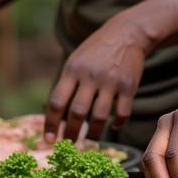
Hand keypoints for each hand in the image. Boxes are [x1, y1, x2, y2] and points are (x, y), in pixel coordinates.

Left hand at [44, 18, 150, 141]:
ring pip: (98, 117)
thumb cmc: (97, 50)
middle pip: (76, 113)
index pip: (56, 102)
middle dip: (70, 133)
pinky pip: (122, 112)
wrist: (127, 33)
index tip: (48, 140)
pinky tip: (113, 126)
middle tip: (69, 144)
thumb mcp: (76, 60)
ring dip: (92, 133)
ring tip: (89, 139)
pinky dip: (117, 123)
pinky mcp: (129, 86)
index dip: (50, 124)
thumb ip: (67, 84)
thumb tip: (56, 116)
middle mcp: (90, 76)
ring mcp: (111, 81)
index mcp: (73, 70)